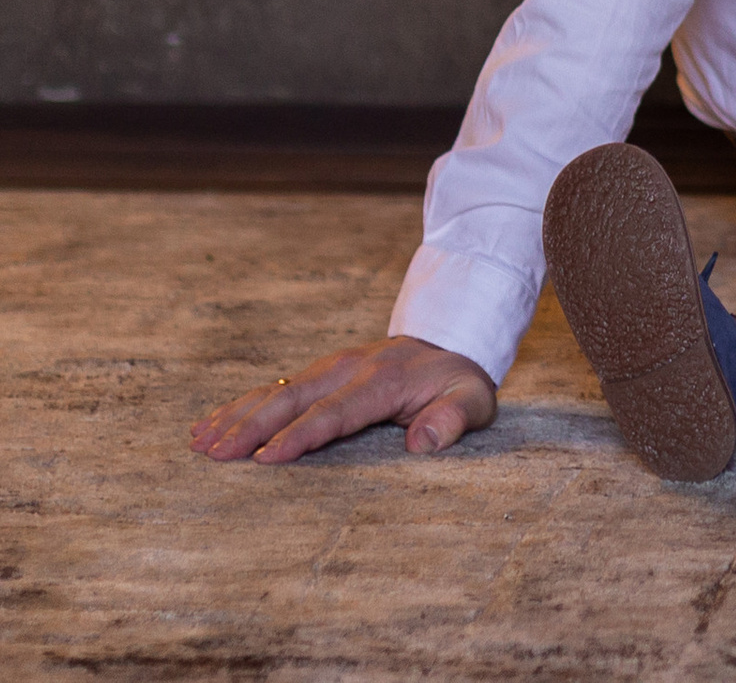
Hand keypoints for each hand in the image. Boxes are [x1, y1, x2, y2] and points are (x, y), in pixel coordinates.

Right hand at [189, 337, 496, 463]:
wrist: (452, 340)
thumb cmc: (458, 382)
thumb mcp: (472, 399)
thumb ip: (454, 418)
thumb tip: (424, 442)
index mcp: (383, 380)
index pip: (336, 411)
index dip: (301, 434)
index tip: (266, 458)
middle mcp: (350, 368)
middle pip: (294, 398)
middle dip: (252, 426)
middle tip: (213, 454)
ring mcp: (330, 367)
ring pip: (276, 391)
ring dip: (237, 415)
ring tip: (199, 442)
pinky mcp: (318, 372)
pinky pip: (275, 388)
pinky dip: (240, 405)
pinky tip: (209, 424)